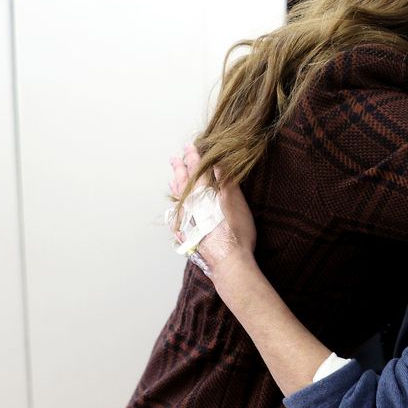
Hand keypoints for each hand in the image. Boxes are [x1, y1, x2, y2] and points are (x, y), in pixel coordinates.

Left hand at [169, 144, 256, 277]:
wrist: (228, 261)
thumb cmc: (236, 232)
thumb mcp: (235, 202)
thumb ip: (225, 182)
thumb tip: (216, 163)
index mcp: (202, 194)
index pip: (196, 170)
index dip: (193, 157)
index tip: (189, 146)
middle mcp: (190, 204)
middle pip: (182, 182)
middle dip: (180, 168)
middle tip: (175, 157)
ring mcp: (187, 219)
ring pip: (178, 198)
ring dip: (175, 185)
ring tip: (172, 178)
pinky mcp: (187, 233)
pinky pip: (176, 215)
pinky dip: (175, 207)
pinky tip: (175, 209)